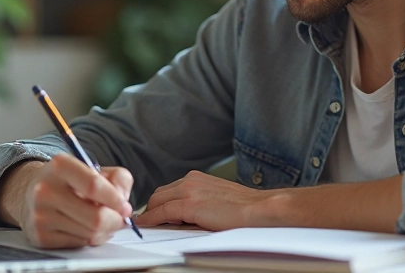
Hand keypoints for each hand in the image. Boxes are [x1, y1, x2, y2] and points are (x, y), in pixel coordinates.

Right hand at [0, 155, 134, 248]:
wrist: (31, 193)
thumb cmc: (70, 181)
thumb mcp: (94, 168)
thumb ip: (119, 178)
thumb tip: (124, 205)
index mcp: (60, 166)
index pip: (94, 186)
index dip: (115, 200)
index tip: (125, 207)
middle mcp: (45, 190)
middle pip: (95, 217)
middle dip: (115, 221)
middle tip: (120, 219)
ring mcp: (40, 215)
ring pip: (90, 234)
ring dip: (104, 231)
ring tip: (103, 222)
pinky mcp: (40, 236)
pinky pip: (78, 244)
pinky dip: (90, 239)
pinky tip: (86, 228)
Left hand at [135, 170, 275, 230]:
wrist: (259, 208)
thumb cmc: (244, 208)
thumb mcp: (217, 198)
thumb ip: (200, 201)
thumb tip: (184, 215)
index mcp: (198, 178)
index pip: (169, 189)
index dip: (159, 203)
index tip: (152, 212)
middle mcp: (191, 180)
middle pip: (160, 193)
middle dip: (151, 208)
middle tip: (148, 220)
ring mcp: (189, 191)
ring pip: (158, 201)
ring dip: (150, 213)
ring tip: (146, 225)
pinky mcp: (190, 205)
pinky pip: (162, 212)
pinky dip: (151, 219)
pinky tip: (145, 225)